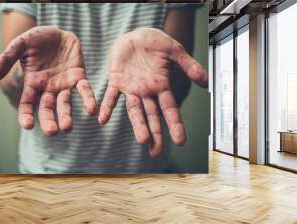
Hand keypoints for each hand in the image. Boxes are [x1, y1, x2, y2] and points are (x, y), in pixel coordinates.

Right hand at [0, 26, 96, 135]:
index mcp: (32, 83)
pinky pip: (84, 90)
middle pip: (47, 109)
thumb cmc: (37, 39)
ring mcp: (64, 84)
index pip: (27, 104)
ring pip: (65, 103)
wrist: (58, 31)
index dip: (26, 115)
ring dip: (66, 116)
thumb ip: (8, 58)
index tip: (27, 125)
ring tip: (67, 128)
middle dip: (49, 121)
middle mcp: (48, 88)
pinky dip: (88, 99)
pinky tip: (92, 110)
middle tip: (52, 132)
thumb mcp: (20, 45)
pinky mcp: (78, 76)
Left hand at [99, 27, 207, 156]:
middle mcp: (146, 92)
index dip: (174, 125)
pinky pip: (110, 96)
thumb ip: (188, 65)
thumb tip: (206, 81)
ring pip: (134, 111)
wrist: (134, 34)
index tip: (180, 141)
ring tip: (142, 141)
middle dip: (154, 134)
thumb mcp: (174, 50)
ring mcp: (131, 88)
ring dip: (137, 125)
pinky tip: (102, 119)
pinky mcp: (116, 80)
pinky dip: (107, 107)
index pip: (170, 109)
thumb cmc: (155, 42)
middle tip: (155, 152)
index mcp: (162, 86)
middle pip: (152, 116)